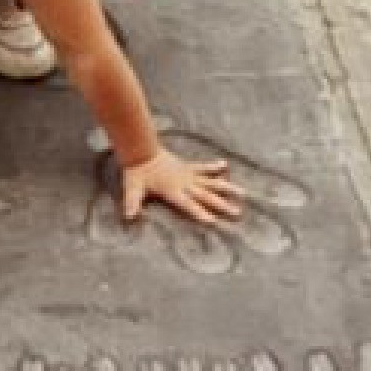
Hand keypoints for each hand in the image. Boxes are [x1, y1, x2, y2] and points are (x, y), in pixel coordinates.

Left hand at [119, 150, 243, 224]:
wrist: (141, 149)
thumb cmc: (137, 171)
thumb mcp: (133, 188)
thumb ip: (132, 203)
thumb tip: (129, 216)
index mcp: (173, 191)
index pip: (188, 204)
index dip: (200, 213)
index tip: (214, 221)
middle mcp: (184, 183)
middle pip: (206, 195)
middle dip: (222, 205)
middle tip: (237, 213)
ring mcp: (188, 174)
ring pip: (211, 182)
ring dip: (226, 187)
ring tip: (242, 193)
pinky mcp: (187, 166)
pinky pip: (203, 167)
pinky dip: (214, 166)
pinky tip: (225, 164)